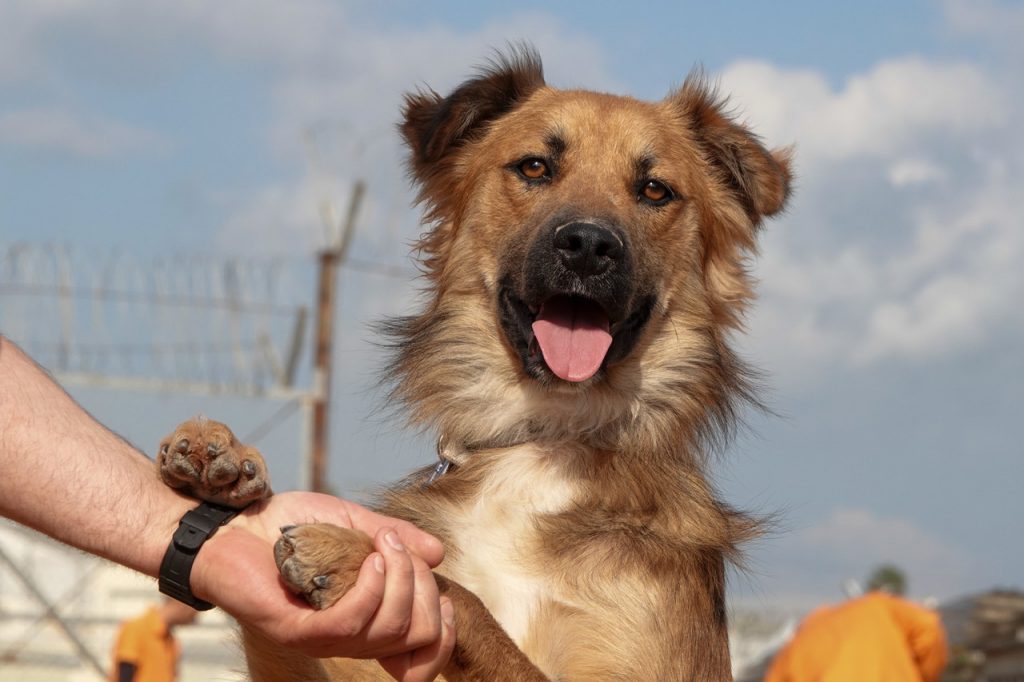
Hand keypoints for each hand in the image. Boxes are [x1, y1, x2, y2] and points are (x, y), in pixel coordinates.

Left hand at [190, 492, 454, 680]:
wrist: (234, 521)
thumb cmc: (289, 525)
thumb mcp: (354, 524)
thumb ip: (396, 539)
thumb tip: (438, 555)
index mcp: (367, 621)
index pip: (423, 656)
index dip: (446, 630)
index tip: (440, 589)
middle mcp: (350, 638)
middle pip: (418, 635)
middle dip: (424, 587)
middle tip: (398, 547)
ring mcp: (324, 639)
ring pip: (389, 628)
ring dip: (399, 577)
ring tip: (379, 544)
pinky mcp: (297, 631)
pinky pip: (352, 622)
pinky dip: (370, 587)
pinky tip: (366, 559)